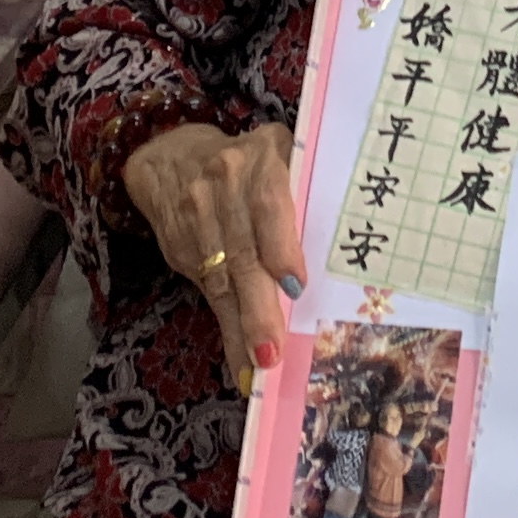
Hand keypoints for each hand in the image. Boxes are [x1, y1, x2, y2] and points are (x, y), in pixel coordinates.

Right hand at [114, 121, 303, 390]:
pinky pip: (206, 291)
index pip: (268, 203)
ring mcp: (196, 219)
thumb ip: (304, 182)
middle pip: (243, 253)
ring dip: (240, 327)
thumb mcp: (276, 152)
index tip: (295, 285)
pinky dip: (224, 326)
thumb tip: (346, 233)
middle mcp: (222, 187)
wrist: (171, 156)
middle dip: (258, 307)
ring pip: (222, 280)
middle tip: (273, 350)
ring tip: (258, 365)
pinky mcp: (180, 246)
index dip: (280, 245)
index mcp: (259, 159)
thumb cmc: (247, 161)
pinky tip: (238, 357)